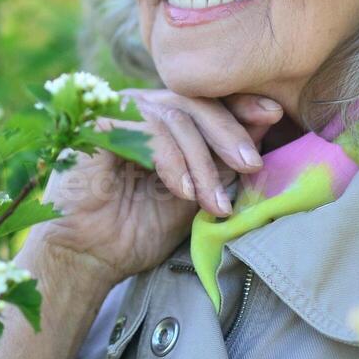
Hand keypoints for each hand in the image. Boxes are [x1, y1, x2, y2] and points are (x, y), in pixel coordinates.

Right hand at [30, 89, 284, 285]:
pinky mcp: (98, 124)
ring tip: (214, 202)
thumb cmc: (136, 231)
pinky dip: (172, 161)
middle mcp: (139, 108)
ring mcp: (116, 113)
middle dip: (227, 133)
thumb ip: (221, 159)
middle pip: (194, 103)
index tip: (272, 117)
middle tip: (250, 164)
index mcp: (161, 119)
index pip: (205, 100)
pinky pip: (148, 129)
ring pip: (175, 116)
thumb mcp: (195, 193)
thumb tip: (265, 121)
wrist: (86, 258)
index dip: (239, 106)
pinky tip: (184, 193)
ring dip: (202, 160)